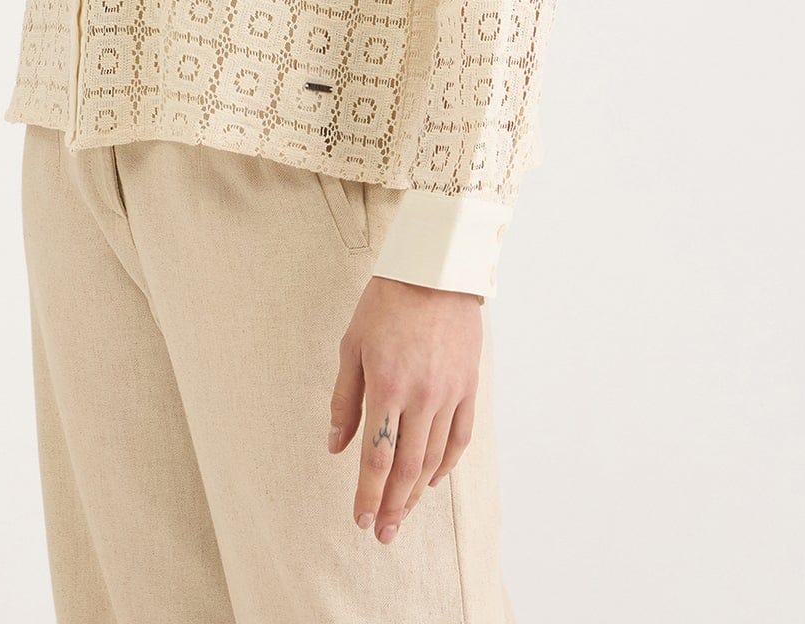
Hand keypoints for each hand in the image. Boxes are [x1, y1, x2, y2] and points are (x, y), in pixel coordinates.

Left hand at [326, 274, 483, 543]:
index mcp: (386, 385)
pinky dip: (447, 464)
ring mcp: (449, 393)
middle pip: (407, 467)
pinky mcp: (468, 387)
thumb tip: (335, 446)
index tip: (360, 519)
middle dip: (392, 505)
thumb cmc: (386, 304)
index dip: (367, 492)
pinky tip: (433, 481)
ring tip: (402, 514)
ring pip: (434, 459)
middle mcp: (420, 396)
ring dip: (417, 493)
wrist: (436, 272)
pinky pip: (460, 438)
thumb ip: (345, 400)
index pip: (376, 455)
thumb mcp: (352, 345)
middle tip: (382, 533)